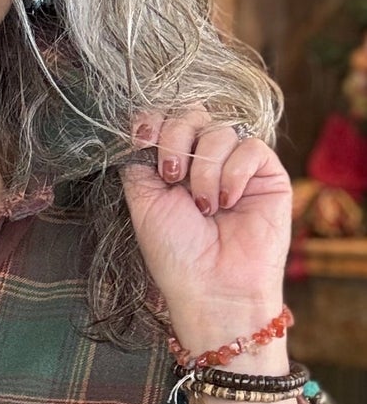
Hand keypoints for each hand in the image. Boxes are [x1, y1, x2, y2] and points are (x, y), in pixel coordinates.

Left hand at [119, 103, 292, 347]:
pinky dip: (233, 173)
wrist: (212, 288)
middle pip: (192, 115)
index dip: (154, 121)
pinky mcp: (267, 176)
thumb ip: (138, 161)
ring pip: (220, 130)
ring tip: (204, 207)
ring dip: (205, 168)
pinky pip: (251, 147)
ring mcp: (237, 167)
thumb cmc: (176, 254)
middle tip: (172, 178)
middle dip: (176, 140)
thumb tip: (137, 127)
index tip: (142, 138)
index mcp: (173, 166)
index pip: (166, 119)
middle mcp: (205, 162)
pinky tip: (227, 203)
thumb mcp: (143, 202)